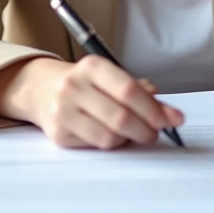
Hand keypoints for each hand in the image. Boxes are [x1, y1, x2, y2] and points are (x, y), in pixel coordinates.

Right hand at [29, 56, 183, 149]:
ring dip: (130, 139)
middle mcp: (74, 86)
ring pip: (109, 136)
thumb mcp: (109, 76)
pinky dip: (113, 144)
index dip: (153, 108)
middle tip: (157, 133)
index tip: (172, 119)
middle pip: (120, 116)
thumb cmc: (85, 83)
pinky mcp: (58, 134)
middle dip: (146, 128)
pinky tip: (115, 136)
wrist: (41, 89)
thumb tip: (167, 111)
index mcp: (92, 66)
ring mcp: (63, 111)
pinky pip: (96, 145)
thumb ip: (138, 91)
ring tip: (137, 134)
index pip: (128, 90)